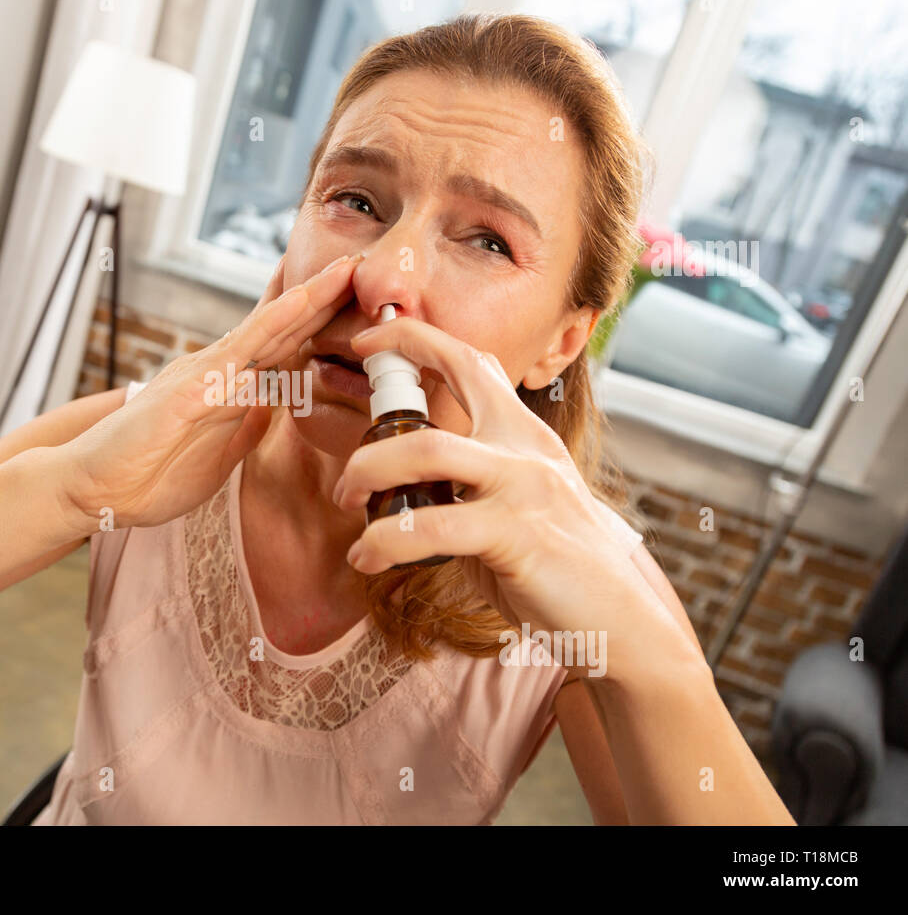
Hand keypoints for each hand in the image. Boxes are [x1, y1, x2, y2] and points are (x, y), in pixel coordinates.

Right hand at [63, 251, 363, 528]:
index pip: (282, 347)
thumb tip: (276, 404)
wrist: (94, 488)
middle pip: (282, 327)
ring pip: (267, 328)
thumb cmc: (147, 475)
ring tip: (347, 270)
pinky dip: (271, 325)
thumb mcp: (217, 454)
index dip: (320, 323)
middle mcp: (217, 369)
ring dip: (309, 298)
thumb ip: (246, 425)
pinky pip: (239, 353)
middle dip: (325, 297)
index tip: (359, 303)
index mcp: (226, 386)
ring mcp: (204, 375)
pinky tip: (300, 304)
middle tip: (367, 264)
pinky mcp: (189, 391)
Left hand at [333, 316, 650, 643]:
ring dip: (368, 474)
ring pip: (426, 450)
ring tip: (347, 507)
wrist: (618, 622)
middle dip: (375, 429)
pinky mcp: (519, 534)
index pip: (470, 360)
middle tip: (344, 478)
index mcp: (524, 433)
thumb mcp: (512, 507)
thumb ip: (465, 486)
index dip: (414, 339)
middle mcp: (526, 447)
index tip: (367, 340)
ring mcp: (524, 486)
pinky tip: (368, 559)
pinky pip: (431, 527)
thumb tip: (402, 487)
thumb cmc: (556, 569)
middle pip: (441, 394)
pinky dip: (385, 541)